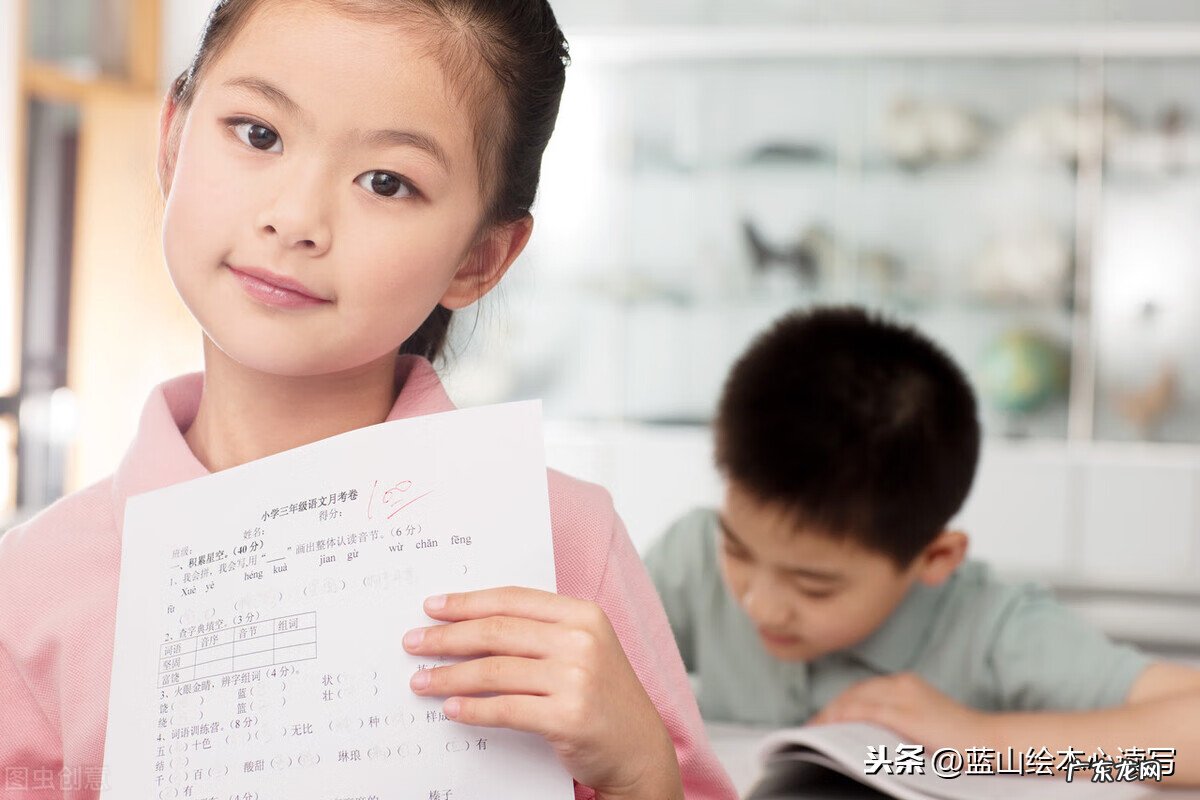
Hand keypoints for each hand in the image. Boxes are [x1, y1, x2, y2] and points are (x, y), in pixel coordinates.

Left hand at [403, 586, 682, 799]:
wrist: (639, 748)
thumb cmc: (602, 696)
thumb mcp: (583, 647)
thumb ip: (539, 632)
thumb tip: (470, 627)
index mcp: (583, 614)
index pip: (512, 599)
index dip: (467, 602)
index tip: (432, 608)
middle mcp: (582, 640)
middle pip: (497, 631)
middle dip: (447, 637)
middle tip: (413, 642)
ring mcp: (577, 679)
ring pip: (495, 671)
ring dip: (450, 676)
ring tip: (421, 681)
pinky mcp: (569, 717)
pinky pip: (506, 709)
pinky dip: (472, 709)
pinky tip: (451, 709)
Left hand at [808, 672, 988, 751]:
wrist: (988, 743)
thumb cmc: (958, 742)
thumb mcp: (922, 725)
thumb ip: (897, 724)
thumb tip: (868, 735)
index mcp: (906, 684)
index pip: (862, 691)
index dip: (839, 705)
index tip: (821, 721)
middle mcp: (902, 684)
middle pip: (854, 692)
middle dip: (830, 710)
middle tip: (811, 728)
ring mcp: (904, 696)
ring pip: (856, 699)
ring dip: (831, 715)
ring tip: (814, 731)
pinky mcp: (907, 713)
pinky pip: (867, 711)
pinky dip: (846, 716)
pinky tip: (831, 726)